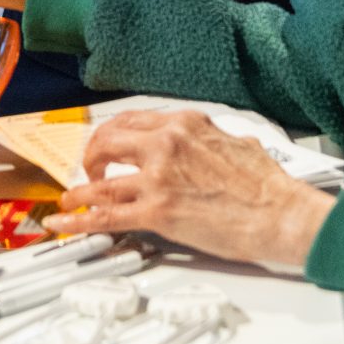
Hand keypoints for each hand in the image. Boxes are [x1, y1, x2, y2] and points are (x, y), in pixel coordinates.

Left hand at [53, 109, 334, 266]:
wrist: (281, 215)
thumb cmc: (267, 186)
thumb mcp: (236, 143)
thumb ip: (210, 139)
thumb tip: (204, 145)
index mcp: (185, 124)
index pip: (132, 121)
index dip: (112, 135)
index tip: (108, 145)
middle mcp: (166, 144)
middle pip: (107, 142)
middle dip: (92, 156)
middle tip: (90, 169)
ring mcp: (158, 177)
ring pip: (100, 181)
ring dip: (78, 191)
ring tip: (68, 199)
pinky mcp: (156, 212)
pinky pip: (104, 215)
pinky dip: (77, 220)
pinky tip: (62, 223)